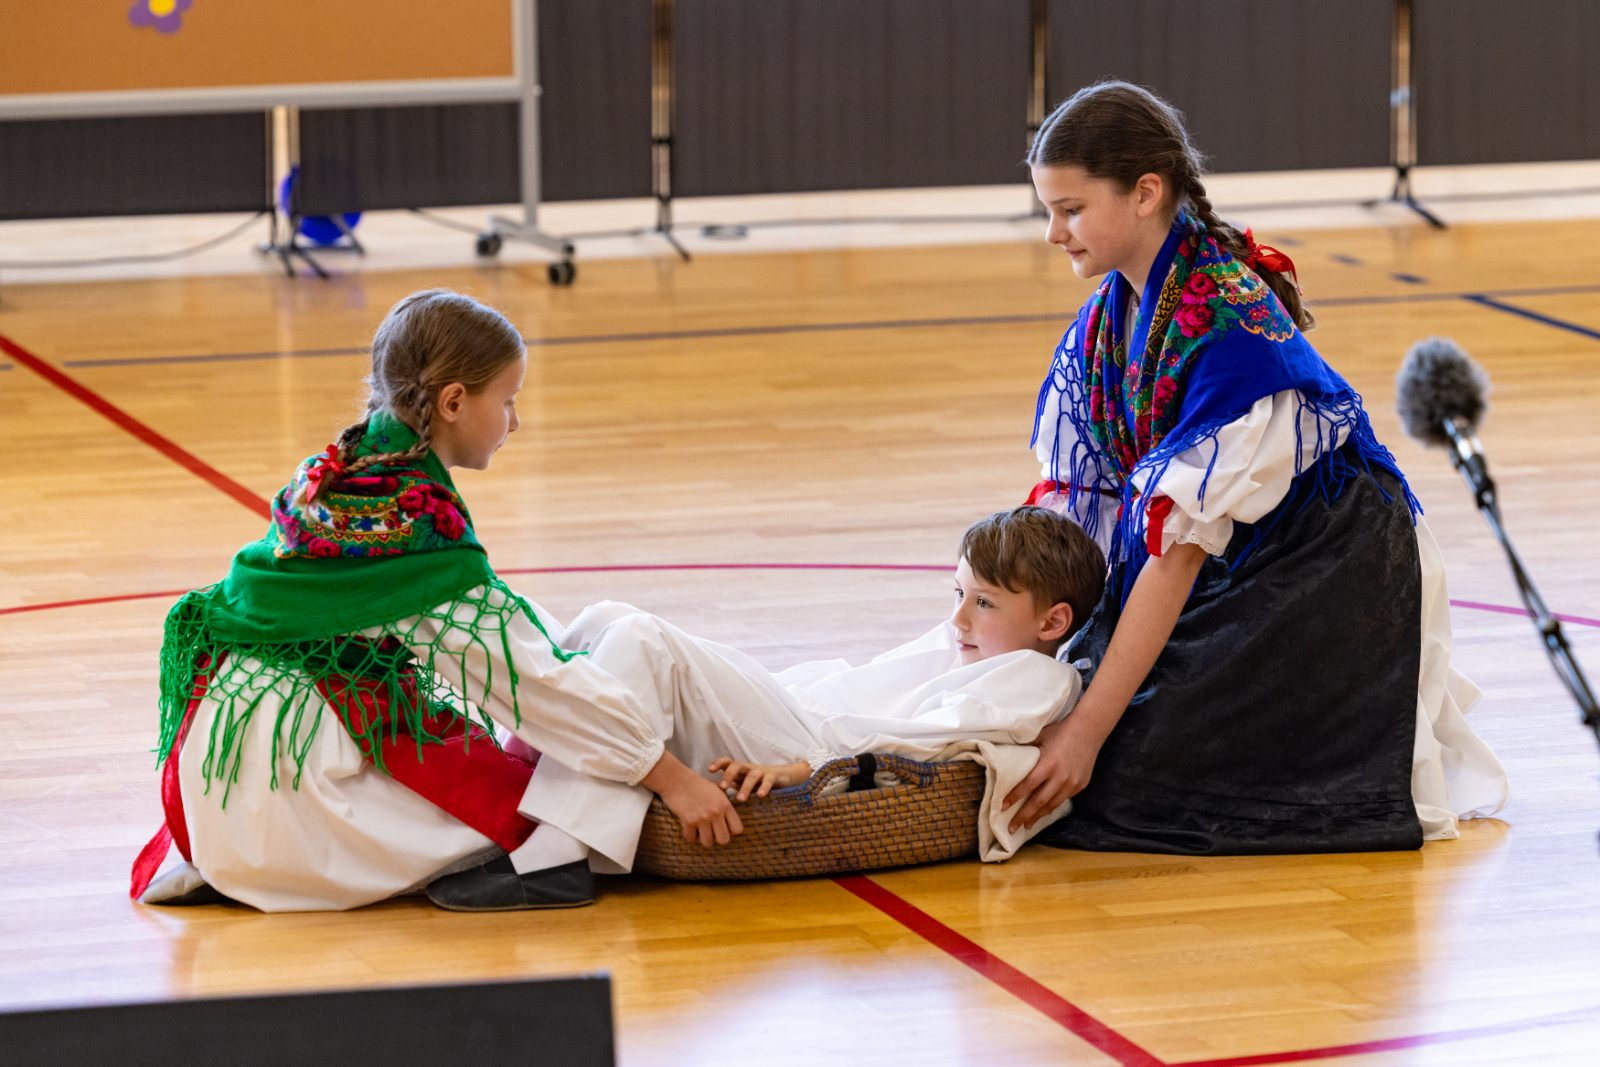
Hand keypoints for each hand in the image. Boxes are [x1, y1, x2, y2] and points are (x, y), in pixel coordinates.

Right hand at [642, 752, 744, 846]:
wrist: (677, 779)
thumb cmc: (697, 785)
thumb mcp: (717, 791)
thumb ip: (726, 806)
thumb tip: (731, 822)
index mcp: (725, 805)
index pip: (737, 829)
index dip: (730, 831)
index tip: (722, 826)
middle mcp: (716, 812)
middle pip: (724, 840)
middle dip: (716, 838)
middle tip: (710, 831)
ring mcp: (702, 817)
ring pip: (707, 843)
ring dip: (702, 838)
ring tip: (699, 830)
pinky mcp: (688, 821)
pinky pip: (691, 839)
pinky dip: (689, 835)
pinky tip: (688, 827)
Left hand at [708, 757, 809, 799]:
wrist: (785, 777)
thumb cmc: (758, 782)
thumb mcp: (743, 783)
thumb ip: (731, 786)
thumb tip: (711, 796)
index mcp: (740, 770)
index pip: (727, 762)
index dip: (718, 763)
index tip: (709, 770)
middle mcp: (749, 768)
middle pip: (737, 766)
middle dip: (728, 775)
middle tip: (721, 787)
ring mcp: (762, 771)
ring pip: (752, 776)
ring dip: (745, 787)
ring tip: (740, 799)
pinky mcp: (774, 776)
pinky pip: (768, 781)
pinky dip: (764, 788)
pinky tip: (761, 796)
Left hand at [1003, 719, 1101, 833]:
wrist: (1089, 730)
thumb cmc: (1061, 731)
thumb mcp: (1040, 737)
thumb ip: (1026, 750)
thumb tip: (1006, 758)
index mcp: (1048, 764)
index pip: (1027, 785)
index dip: (1014, 797)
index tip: (1002, 807)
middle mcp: (1060, 777)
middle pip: (1038, 801)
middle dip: (1024, 816)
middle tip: (1012, 828)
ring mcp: (1072, 783)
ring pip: (1052, 804)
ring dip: (1038, 816)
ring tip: (1027, 825)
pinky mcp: (1080, 785)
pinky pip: (1063, 799)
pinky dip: (1051, 807)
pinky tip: (1043, 812)